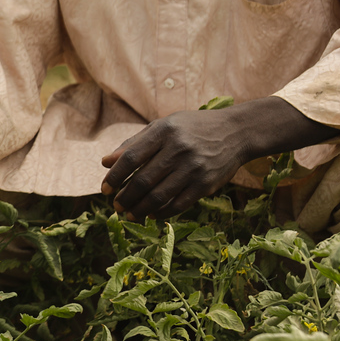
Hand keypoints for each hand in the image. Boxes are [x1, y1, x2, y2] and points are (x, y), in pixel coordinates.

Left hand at [100, 98, 338, 220]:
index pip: (131, 157)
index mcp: (163, 131)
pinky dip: (162, 212)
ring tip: (129, 214)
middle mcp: (178, 149)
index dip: (115, 176)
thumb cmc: (191, 128)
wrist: (235, 132)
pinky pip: (178, 204)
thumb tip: (105, 162)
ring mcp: (193, 168)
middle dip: (125, 196)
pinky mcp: (206, 184)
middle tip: (116, 206)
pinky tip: (151, 214)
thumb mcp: (162, 126)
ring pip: (159, 195)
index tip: (105, 188)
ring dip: (140, 209)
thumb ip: (134, 143)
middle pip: (143, 180)